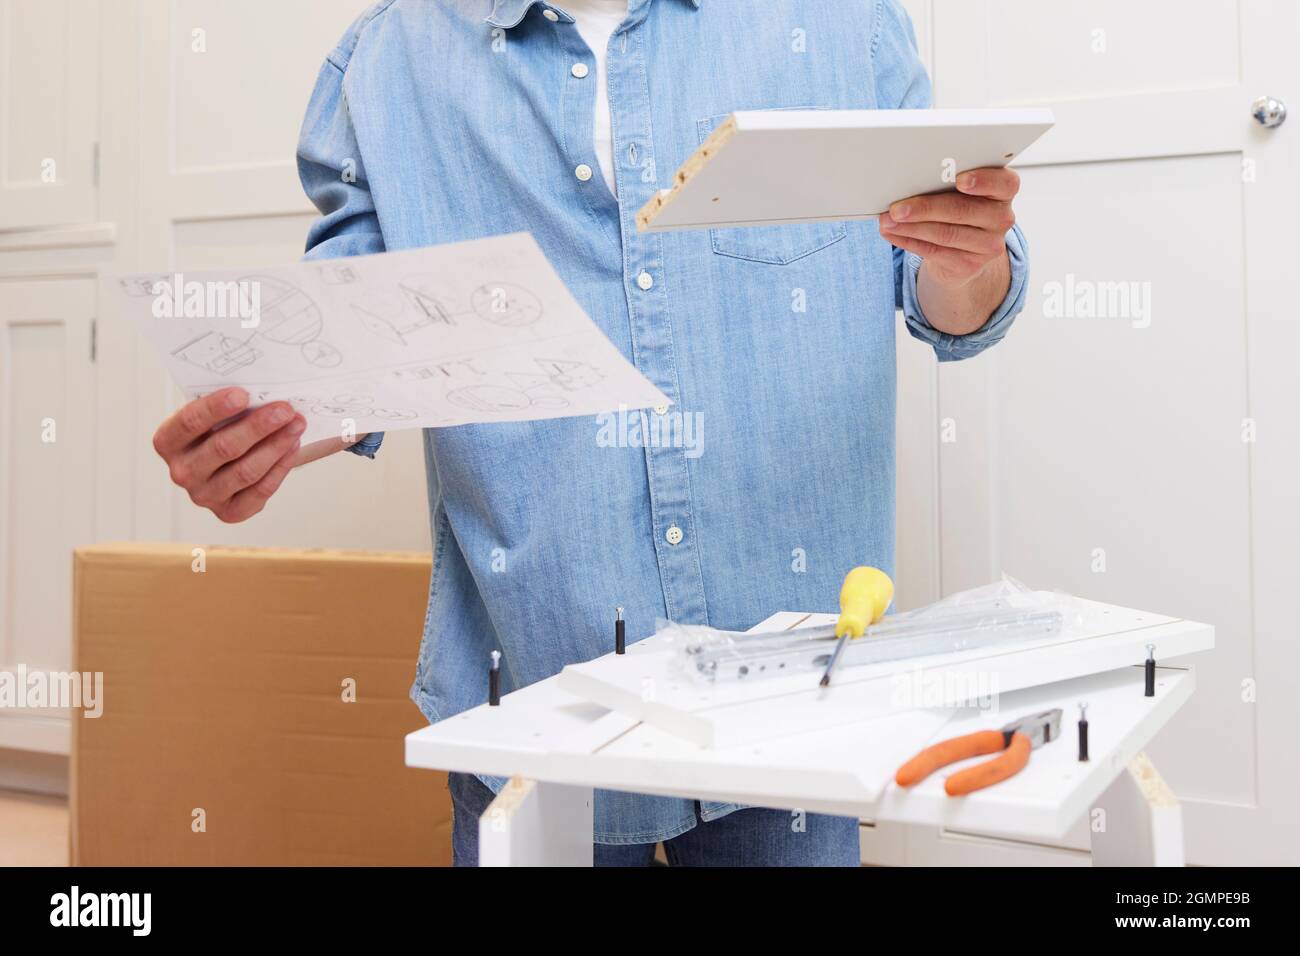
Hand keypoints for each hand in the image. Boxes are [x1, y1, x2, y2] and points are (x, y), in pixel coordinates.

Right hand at [152, 387, 305, 523]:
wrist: (224, 463)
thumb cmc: (219, 429)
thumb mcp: (213, 415)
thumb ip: (228, 405)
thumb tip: (264, 390)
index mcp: (168, 441)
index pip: (189, 422)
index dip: (216, 408)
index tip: (244, 393)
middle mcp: (182, 472)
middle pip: (223, 448)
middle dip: (258, 426)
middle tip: (284, 410)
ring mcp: (204, 496)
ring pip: (246, 471)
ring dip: (276, 445)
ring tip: (297, 424)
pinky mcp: (229, 513)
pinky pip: (260, 490)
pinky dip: (281, 466)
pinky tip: (293, 446)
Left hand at [878, 167, 1019, 286]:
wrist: (964, 250)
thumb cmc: (958, 208)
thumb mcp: (959, 192)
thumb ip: (944, 183)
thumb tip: (906, 181)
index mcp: (1003, 190)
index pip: (1004, 183)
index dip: (982, 181)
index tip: (959, 179)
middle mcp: (1001, 218)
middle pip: (962, 210)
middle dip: (924, 208)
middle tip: (896, 208)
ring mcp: (989, 245)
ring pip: (945, 234)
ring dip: (910, 227)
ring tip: (887, 221)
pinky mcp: (970, 265)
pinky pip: (934, 251)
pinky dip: (908, 241)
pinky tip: (892, 233)